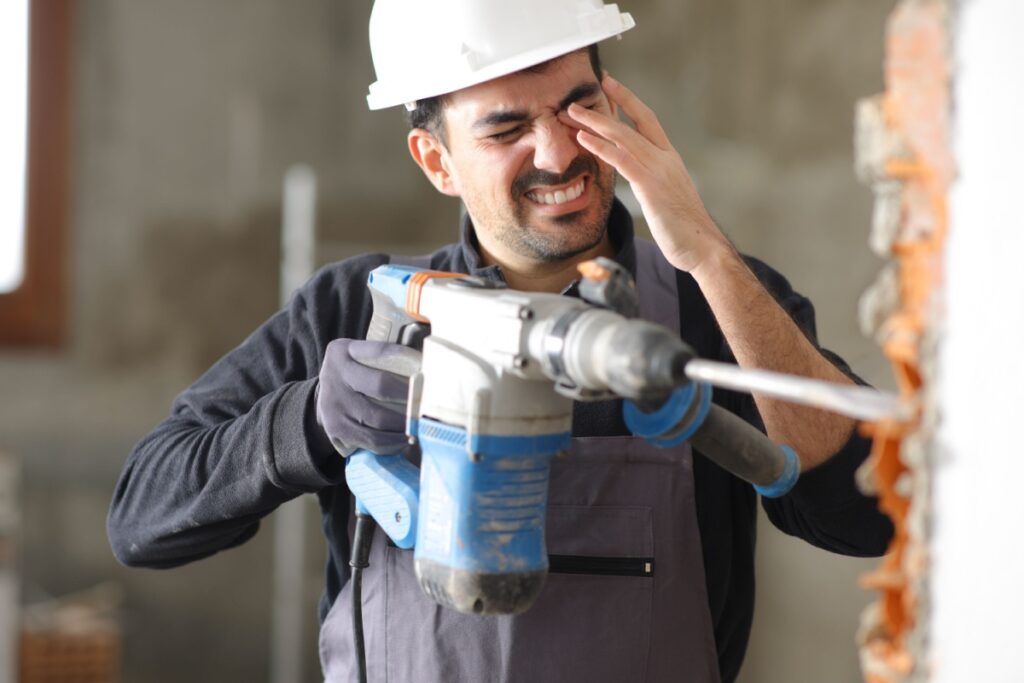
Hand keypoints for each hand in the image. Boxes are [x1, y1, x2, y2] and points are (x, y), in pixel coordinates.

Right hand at [316, 339, 421, 456]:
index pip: (379, 350)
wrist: (321, 399)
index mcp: (344, 351)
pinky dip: (392, 443)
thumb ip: (383, 357)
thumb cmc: (353, 374)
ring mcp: (333, 404)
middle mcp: (336, 374)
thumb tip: (426, 365)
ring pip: (377, 419)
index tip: (427, 367)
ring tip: (420, 426)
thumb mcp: (358, 356)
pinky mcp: (335, 428)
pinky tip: (405, 440)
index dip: (405, 357)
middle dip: (409, 397)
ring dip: (404, 425)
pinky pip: (370, 440)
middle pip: (381, 386)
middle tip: (427, 404)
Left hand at [561, 74, 731, 272]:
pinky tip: (583, 138)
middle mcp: (665, 158)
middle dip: (606, 104)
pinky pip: (622, 160)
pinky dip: (601, 146)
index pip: (647, 120)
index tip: (610, 83)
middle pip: (633, 122)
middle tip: (580, 94)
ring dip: (595, 122)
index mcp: (669, 159)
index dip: (628, 100)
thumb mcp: (666, 197)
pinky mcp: (650, 186)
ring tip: (571, 113)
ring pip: (624, 137)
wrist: (701, 246)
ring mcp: (659, 170)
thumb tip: (638, 179)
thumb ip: (652, 182)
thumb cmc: (683, 229)